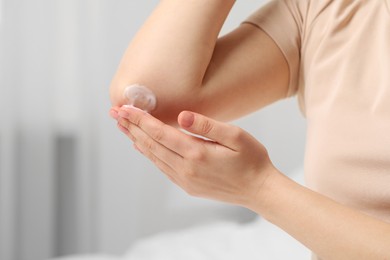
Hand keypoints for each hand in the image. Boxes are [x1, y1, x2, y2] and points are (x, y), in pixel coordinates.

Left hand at [110, 106, 275, 206]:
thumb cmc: (251, 160)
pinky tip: (143, 146)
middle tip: (115, 114)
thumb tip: (182, 116)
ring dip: (137, 140)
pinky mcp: (187, 185)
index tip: (124, 108)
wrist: (258, 190)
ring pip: (153, 156)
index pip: (160, 133)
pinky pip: (162, 167)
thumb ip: (208, 125)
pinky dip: (149, 154)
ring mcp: (185, 180)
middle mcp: (186, 169)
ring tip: (123, 127)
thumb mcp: (236, 136)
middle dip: (131, 128)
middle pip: (151, 144)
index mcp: (196, 154)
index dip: (140, 119)